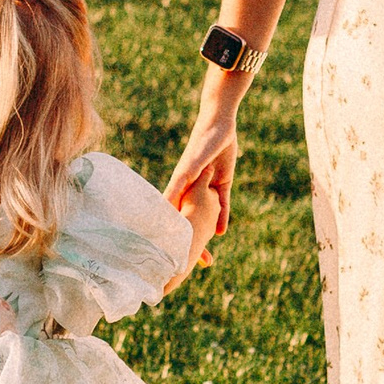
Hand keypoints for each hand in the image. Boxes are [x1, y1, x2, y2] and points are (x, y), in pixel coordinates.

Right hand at [166, 108, 238, 244]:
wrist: (219, 124)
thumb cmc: (203, 141)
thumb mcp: (193, 163)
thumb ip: (182, 180)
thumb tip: (168, 199)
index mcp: (180, 185)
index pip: (171, 210)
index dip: (166, 229)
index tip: (161, 249)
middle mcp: (191, 189)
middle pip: (188, 216)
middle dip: (186, 236)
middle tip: (186, 259)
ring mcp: (207, 187)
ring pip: (206, 214)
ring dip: (205, 230)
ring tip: (203, 252)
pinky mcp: (222, 183)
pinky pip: (223, 204)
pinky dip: (222, 217)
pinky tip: (222, 232)